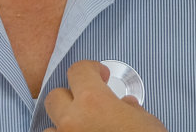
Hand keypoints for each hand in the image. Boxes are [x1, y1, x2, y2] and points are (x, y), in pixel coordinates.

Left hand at [44, 61, 165, 131]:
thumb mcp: (146, 122)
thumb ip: (129, 109)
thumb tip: (124, 106)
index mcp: (94, 102)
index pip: (78, 71)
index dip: (91, 70)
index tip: (99, 75)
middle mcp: (72, 121)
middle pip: (55, 97)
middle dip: (71, 98)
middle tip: (89, 105)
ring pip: (49, 129)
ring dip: (64, 128)